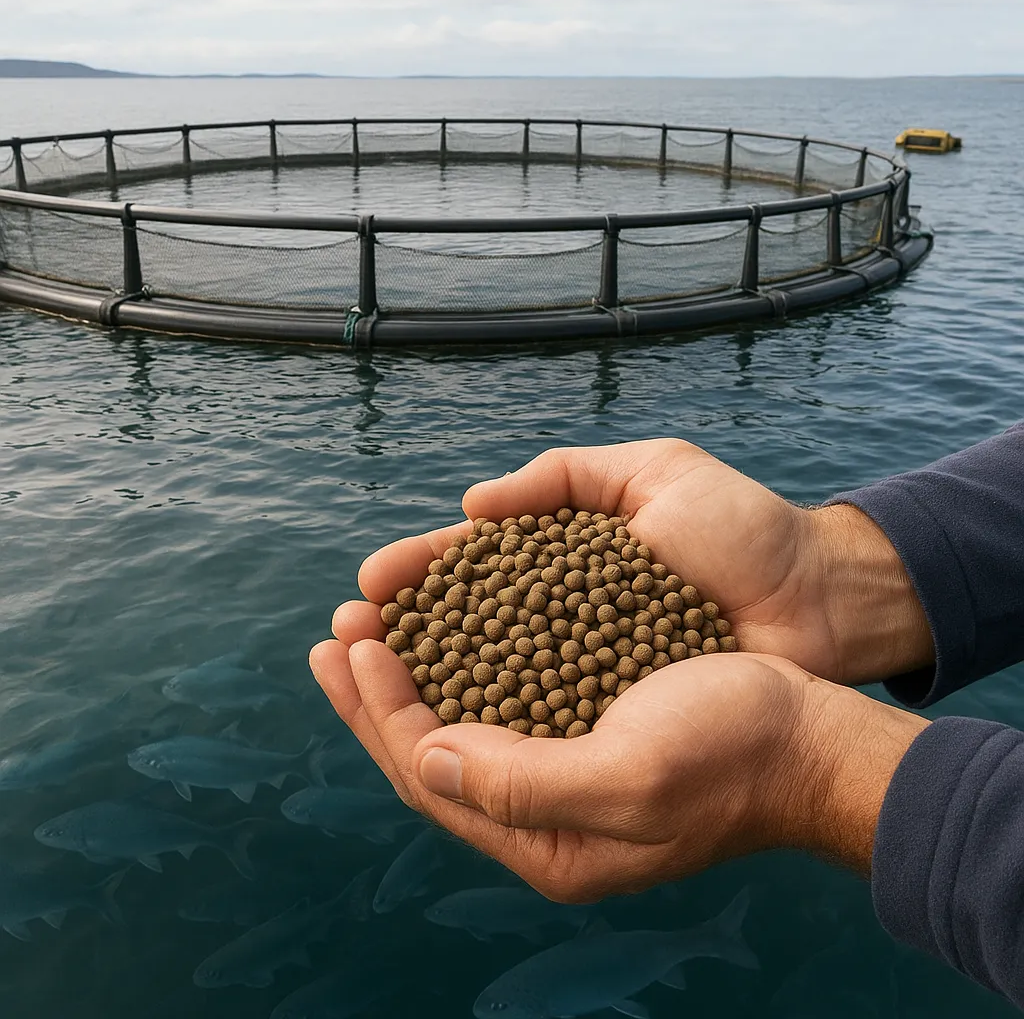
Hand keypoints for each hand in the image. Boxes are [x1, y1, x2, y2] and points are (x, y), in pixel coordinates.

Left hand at [309, 641, 927, 899]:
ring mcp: (562, 777)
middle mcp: (543, 817)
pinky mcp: (582, 736)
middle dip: (375, 696)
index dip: (383, 710)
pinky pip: (499, 705)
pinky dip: (460, 668)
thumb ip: (523, 784)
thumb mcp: (631, 776)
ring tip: (369, 629)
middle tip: (336, 632)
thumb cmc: (732, 754)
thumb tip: (427, 756)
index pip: (432, 776)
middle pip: (431, 756)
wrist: (807, 738)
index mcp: (546, 842)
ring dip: (410, 678)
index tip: (355, 641)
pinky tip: (445, 633)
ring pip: (459, 728)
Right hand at [333, 439, 931, 686]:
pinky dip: (485, 727)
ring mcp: (585, 675)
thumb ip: (563, 477)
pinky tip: (434, 728)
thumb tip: (472, 504)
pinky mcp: (612, 719)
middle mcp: (562, 623)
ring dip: (420, 684)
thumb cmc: (744, 529)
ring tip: (363, 676)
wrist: (821, 596)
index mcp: (564, 563)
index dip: (418, 575)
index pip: (472, 571)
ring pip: (484, 685)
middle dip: (400, 634)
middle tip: (343, 635)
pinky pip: (536, 727)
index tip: (369, 584)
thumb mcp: (653, 473)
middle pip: (462, 632)